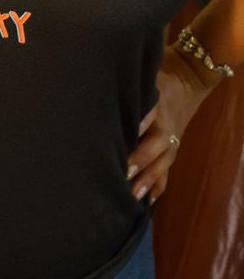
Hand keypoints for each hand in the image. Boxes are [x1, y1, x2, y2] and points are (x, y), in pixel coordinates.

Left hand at [126, 43, 217, 204]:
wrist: (186, 78)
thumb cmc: (154, 77)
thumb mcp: (141, 76)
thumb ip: (122, 86)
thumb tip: (92, 94)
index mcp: (156, 102)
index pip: (146, 114)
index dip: (136, 126)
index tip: (120, 135)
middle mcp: (164, 122)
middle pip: (156, 142)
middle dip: (141, 158)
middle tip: (123, 171)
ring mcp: (170, 138)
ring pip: (162, 161)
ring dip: (148, 178)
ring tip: (132, 195)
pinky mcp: (172, 149)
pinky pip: (167, 171)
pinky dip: (158, 187)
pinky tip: (147, 202)